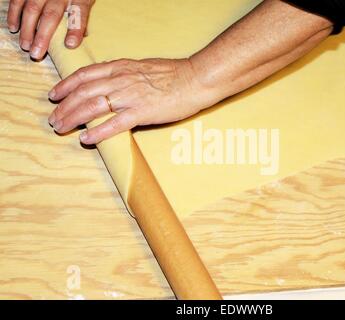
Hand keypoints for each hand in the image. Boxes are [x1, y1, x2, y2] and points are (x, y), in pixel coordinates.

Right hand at [7, 0, 93, 59]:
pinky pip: (18, 0)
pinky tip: (14, 28)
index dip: (75, 30)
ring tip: (25, 46)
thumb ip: (80, 18)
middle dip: (43, 36)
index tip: (70, 45)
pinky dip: (15, 14)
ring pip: (33, 9)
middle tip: (36, 53)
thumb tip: (74, 41)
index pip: (79, 14)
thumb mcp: (84, 1)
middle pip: (52, 15)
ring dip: (27, 29)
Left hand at [48, 58, 220, 144]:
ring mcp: (130, 96)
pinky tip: (86, 138)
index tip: (55, 94)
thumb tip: (112, 82)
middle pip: (83, 92)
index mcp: (121, 67)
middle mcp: (121, 80)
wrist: (195, 79)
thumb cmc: (174, 74)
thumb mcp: (143, 67)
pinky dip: (98, 132)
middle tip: (54, 118)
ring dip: (73, 118)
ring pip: (92, 107)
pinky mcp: (142, 112)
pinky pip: (114, 124)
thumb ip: (125, 74)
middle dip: (64, 106)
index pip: (85, 74)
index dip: (66, 85)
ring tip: (61, 127)